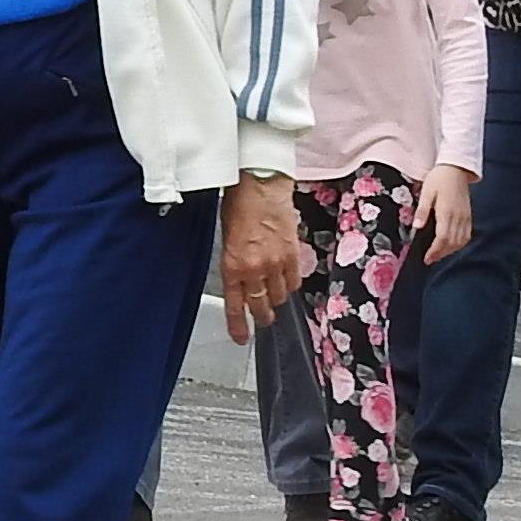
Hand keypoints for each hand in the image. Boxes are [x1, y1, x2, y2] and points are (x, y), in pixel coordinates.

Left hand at [218, 179, 306, 340]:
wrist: (261, 182)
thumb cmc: (239, 203)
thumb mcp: (225, 237)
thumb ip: (233, 262)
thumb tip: (238, 277)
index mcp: (232, 265)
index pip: (235, 305)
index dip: (238, 325)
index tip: (241, 337)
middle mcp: (254, 268)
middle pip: (260, 305)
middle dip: (261, 315)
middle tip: (262, 318)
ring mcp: (276, 263)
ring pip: (279, 295)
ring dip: (275, 299)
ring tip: (274, 298)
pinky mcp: (293, 254)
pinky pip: (295, 281)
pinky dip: (290, 285)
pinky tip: (286, 282)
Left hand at [414, 164, 478, 262]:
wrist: (456, 168)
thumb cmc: (438, 178)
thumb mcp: (426, 192)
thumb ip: (422, 210)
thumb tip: (417, 227)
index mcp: (447, 211)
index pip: (443, 238)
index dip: (435, 251)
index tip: (427, 258)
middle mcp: (458, 216)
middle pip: (452, 242)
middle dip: (441, 253)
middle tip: (429, 259)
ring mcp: (465, 216)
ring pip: (461, 240)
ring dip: (450, 250)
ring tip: (438, 254)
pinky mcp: (468, 215)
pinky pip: (467, 234)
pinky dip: (459, 243)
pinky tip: (451, 245)